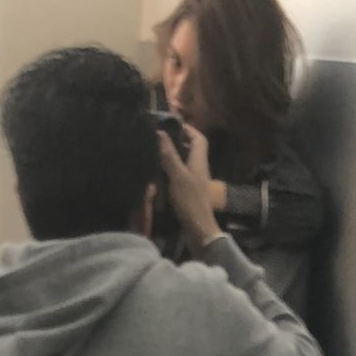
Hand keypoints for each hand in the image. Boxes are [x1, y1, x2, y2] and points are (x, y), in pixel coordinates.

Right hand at [157, 124, 221, 255]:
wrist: (199, 230)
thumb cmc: (190, 201)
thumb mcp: (177, 175)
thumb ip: (169, 154)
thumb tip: (160, 133)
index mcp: (199, 161)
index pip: (199, 138)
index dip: (188, 129)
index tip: (173, 125)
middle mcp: (199, 169)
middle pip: (191, 150)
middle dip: (177, 142)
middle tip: (160, 139)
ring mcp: (195, 182)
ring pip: (185, 163)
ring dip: (173, 157)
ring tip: (156, 153)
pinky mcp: (190, 193)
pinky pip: (181, 176)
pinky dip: (171, 172)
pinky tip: (159, 174)